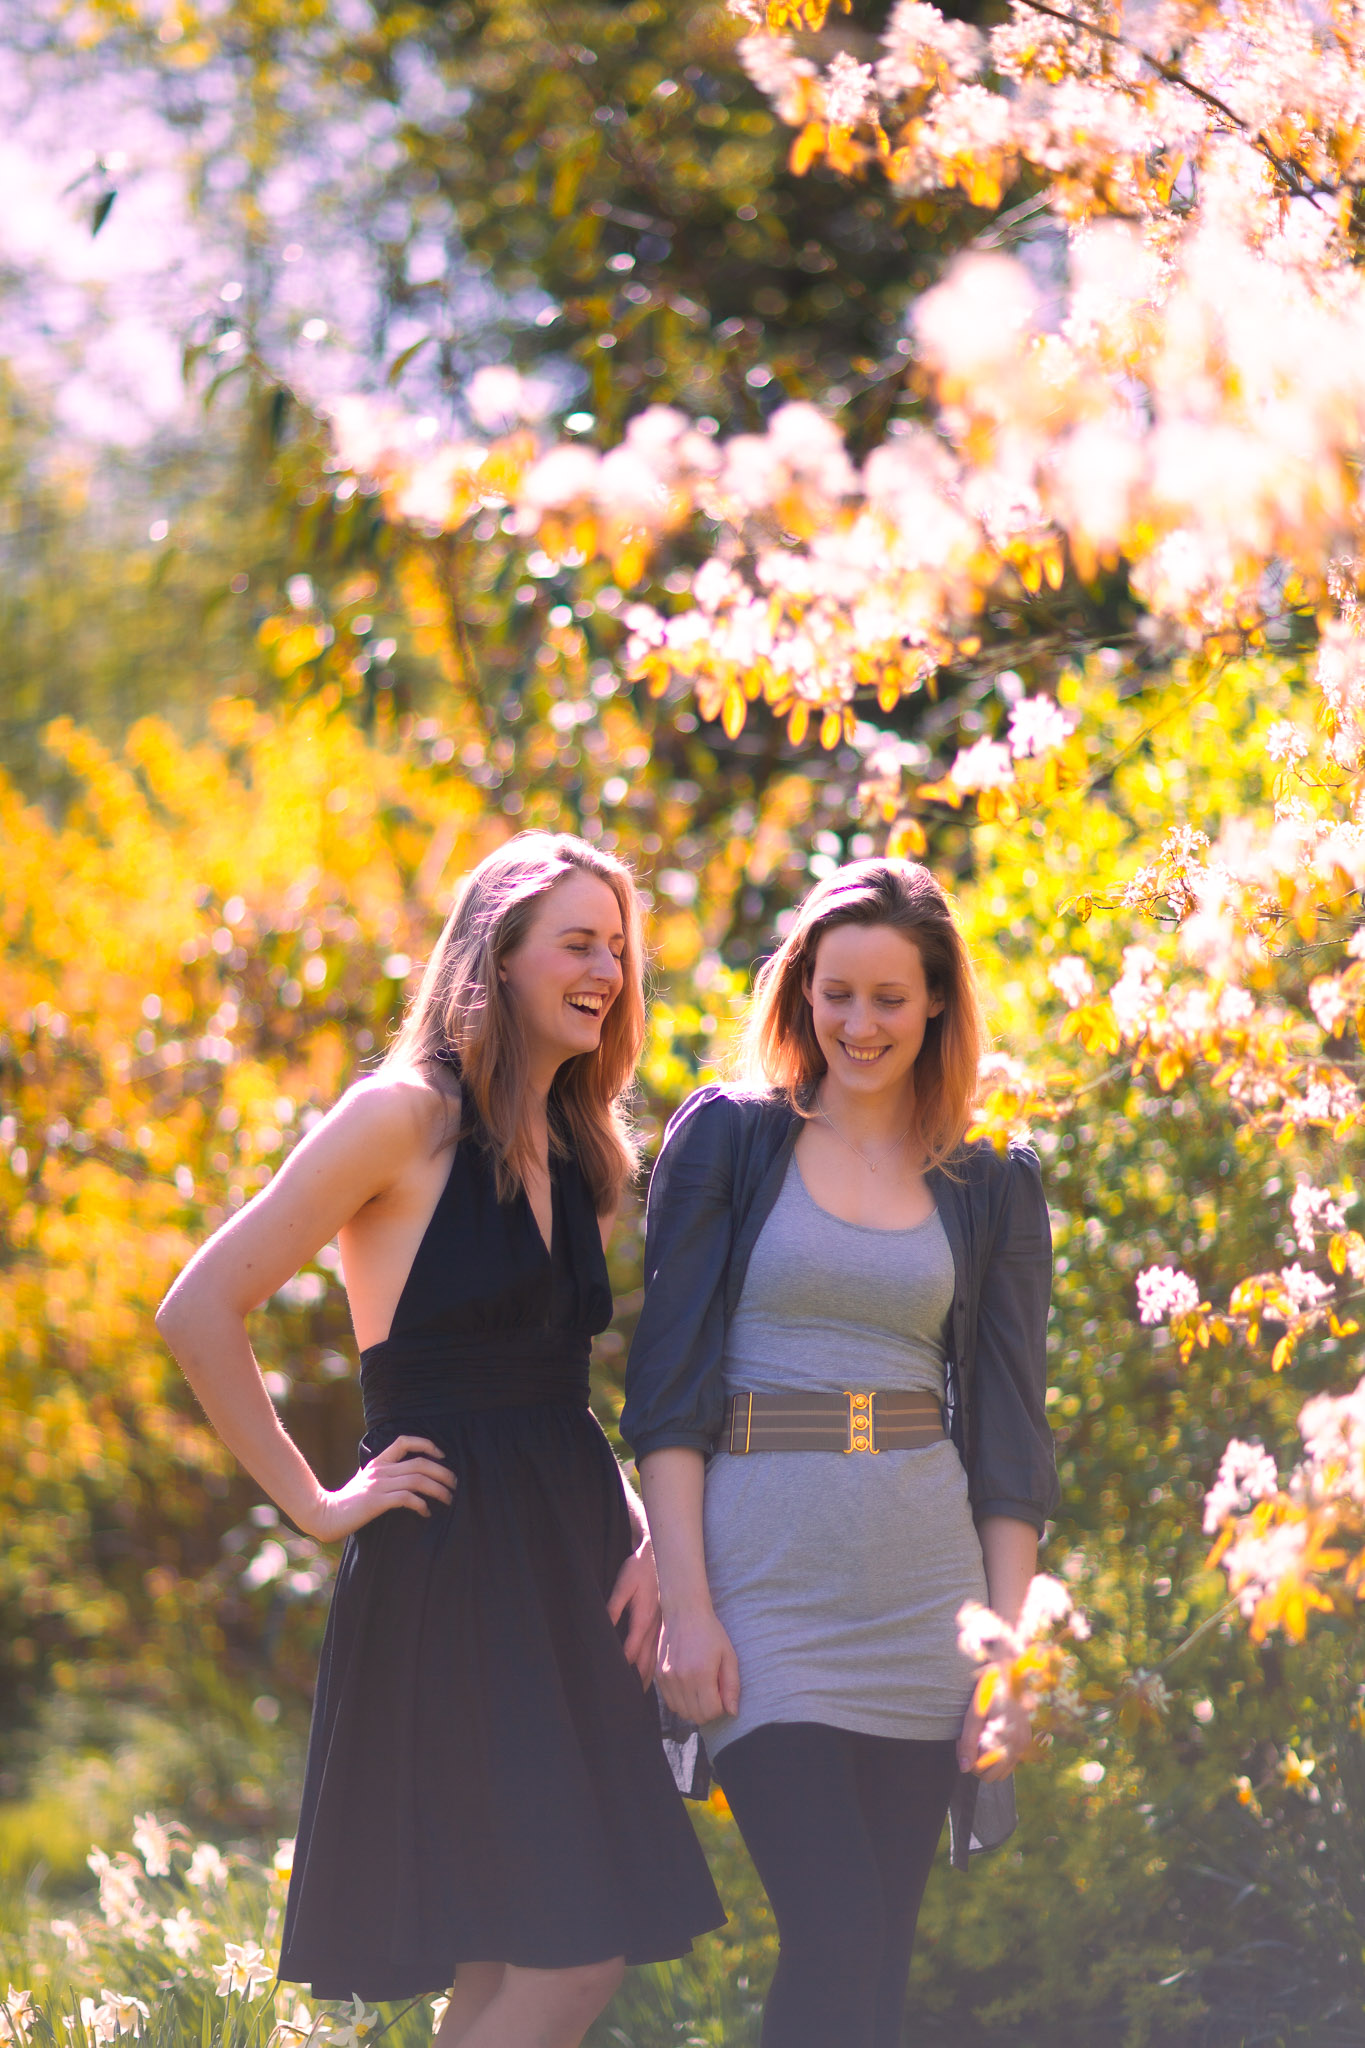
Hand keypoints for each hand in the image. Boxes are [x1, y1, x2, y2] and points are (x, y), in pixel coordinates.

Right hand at [301, 1435, 454, 1541]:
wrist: (327, 1514)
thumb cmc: (348, 1501)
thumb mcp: (365, 1481)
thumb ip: (382, 1475)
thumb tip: (405, 1477)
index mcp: (379, 1462)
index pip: (404, 1441)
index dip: (426, 1444)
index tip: (441, 1455)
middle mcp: (381, 1470)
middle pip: (420, 1463)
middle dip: (442, 1472)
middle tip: (454, 1484)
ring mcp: (379, 1485)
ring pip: (418, 1480)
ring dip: (438, 1489)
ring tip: (448, 1499)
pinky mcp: (377, 1501)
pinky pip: (407, 1498)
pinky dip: (421, 1505)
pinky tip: (426, 1512)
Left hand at [607, 1540, 661, 1689]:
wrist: (659, 1556)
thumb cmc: (639, 1568)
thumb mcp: (624, 1583)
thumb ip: (614, 1605)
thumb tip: (605, 1626)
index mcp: (643, 1617)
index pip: (632, 1650)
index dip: (624, 1667)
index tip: (616, 1682)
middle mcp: (654, 1627)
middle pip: (647, 1660)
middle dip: (639, 1679)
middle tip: (630, 1700)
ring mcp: (661, 1627)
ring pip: (655, 1657)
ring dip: (648, 1675)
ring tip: (641, 1693)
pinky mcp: (664, 1625)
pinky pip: (659, 1650)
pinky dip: (656, 1664)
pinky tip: (653, 1674)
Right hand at [656, 1606, 740, 1725]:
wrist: (684, 1611)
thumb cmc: (710, 1632)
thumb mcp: (729, 1655)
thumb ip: (732, 1686)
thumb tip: (732, 1713)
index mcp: (701, 1673)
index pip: (711, 1712)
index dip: (720, 1708)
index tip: (722, 1694)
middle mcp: (681, 1678)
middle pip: (696, 1716)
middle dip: (708, 1710)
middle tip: (713, 1692)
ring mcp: (667, 1678)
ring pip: (681, 1712)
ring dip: (694, 1707)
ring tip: (701, 1689)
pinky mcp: (658, 1675)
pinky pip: (670, 1703)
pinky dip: (681, 1701)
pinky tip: (689, 1686)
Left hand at [958, 1671, 1032, 1782]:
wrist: (1009, 1673)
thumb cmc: (988, 1691)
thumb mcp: (973, 1713)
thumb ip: (968, 1742)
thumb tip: (964, 1769)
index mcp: (1006, 1739)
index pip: (982, 1771)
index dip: (967, 1759)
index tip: (961, 1740)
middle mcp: (1019, 1745)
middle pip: (992, 1776)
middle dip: (976, 1763)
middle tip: (967, 1741)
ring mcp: (1024, 1744)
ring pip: (1002, 1772)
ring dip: (988, 1762)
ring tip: (979, 1739)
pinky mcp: (1026, 1740)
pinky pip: (1010, 1761)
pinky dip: (998, 1755)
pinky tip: (990, 1736)